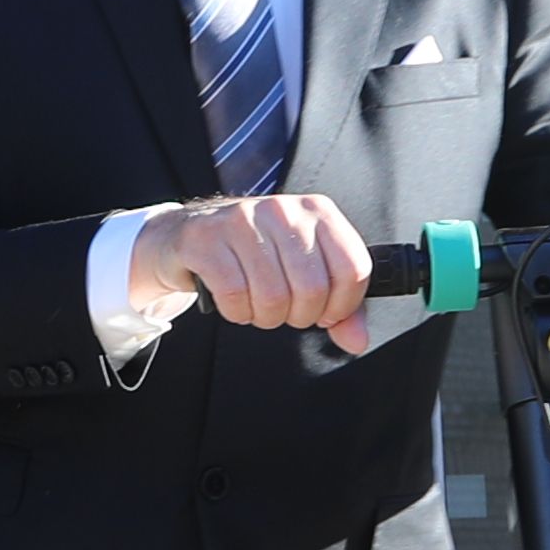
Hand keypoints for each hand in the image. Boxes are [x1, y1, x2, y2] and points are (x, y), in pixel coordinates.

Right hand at [136, 189, 372, 337]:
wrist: (191, 235)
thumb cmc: (256, 254)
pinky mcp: (207, 239)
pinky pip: (234, 296)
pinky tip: (235, 302)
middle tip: (286, 311)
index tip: (326, 313)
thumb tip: (357, 340)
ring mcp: (243, 220)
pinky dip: (237, 313)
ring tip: (258, 305)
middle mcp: (283, 210)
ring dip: (266, 317)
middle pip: (312, 289)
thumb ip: (338, 305)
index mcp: (318, 212)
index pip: (353, 269)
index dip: (343, 306)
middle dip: (300, 317)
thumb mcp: (303, 270)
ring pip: (273, 297)